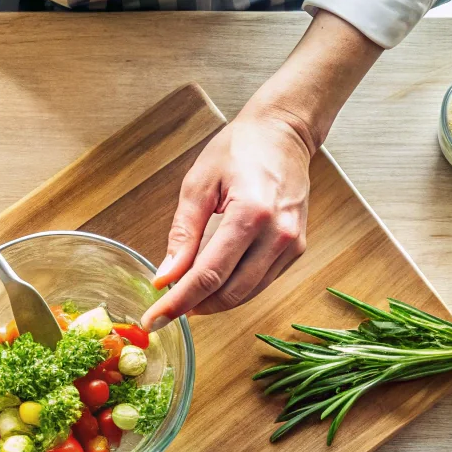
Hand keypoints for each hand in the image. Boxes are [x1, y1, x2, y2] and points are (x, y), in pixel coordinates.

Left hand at [141, 110, 313, 327]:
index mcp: (251, 214)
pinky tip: (214, 281)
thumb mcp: (199, 183)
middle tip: (166, 308)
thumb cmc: (241, 148)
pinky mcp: (296, 248)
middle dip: (194, 306)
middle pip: (230, 292)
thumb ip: (183, 233)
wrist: (283, 132)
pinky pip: (261, 282)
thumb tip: (166, 276)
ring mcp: (291, 244)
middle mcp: (277, 234)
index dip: (178, 302)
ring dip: (213, 301)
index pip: (209, 275)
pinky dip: (234, 289)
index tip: (155, 319)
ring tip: (186, 296)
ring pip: (247, 293)